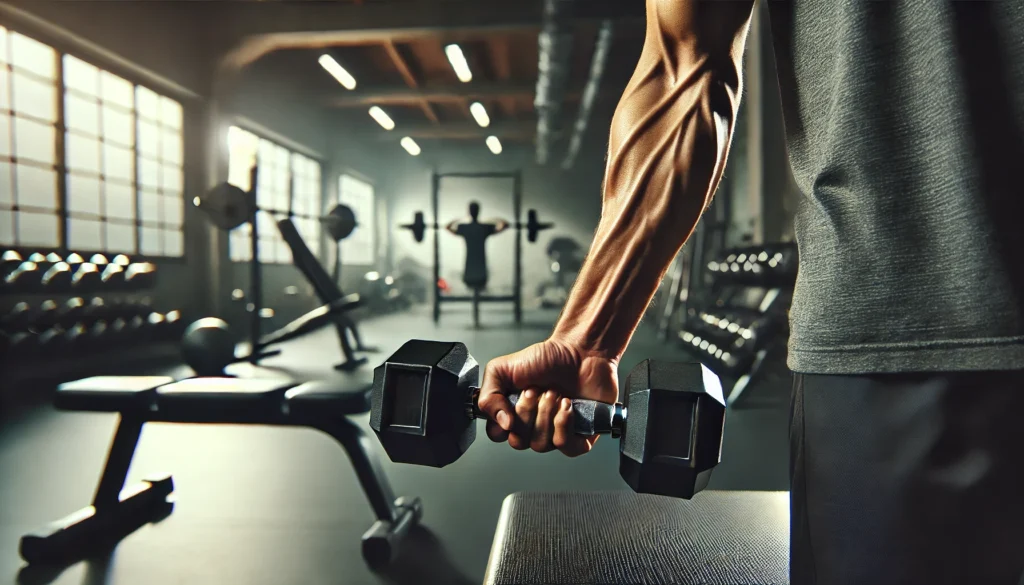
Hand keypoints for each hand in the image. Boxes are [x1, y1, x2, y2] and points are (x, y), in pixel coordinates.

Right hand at [478, 338, 618, 456]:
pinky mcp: (579, 436)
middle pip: (518, 442)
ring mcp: (555, 433)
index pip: (498, 435)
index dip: (504, 421)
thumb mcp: (502, 369)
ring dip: (546, 414)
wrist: (581, 351)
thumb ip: (487, 395)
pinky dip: (564, 424)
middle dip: (527, 412)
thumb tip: (501, 423)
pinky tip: (567, 405)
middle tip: (536, 390)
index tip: (512, 399)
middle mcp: (532, 426)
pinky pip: (566, 447)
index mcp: (512, 413)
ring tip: (555, 393)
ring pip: (540, 444)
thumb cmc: (547, 358)